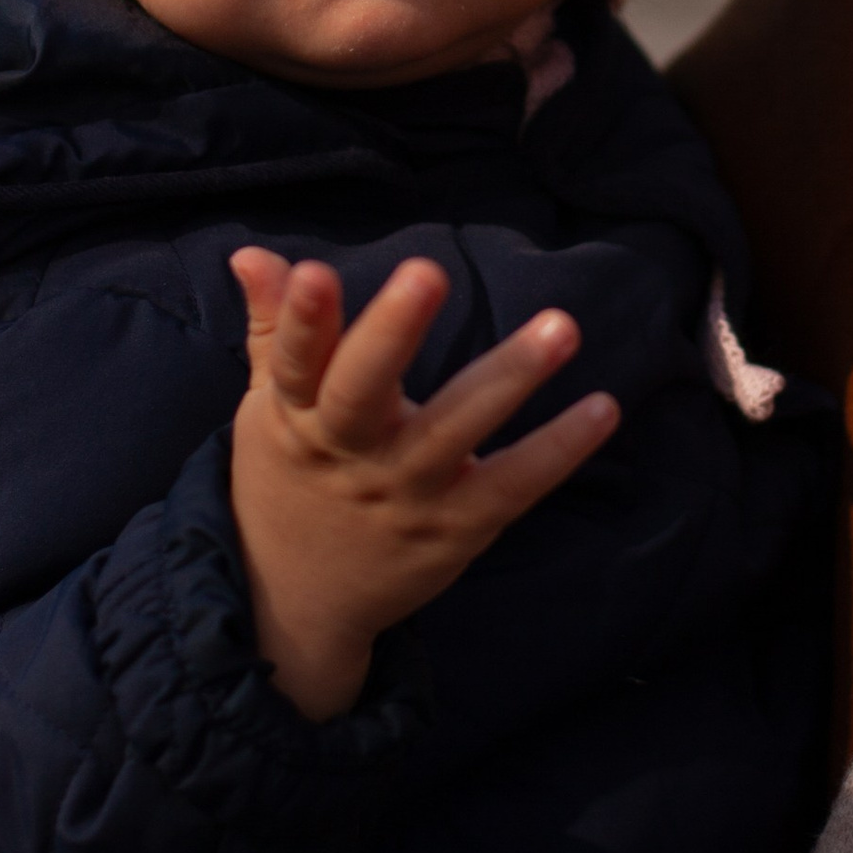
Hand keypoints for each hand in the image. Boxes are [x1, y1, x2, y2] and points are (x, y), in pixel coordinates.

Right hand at [230, 249, 619, 717]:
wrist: (295, 599)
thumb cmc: (290, 479)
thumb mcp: (271, 409)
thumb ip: (276, 329)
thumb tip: (251, 253)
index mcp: (296, 415)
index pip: (295, 361)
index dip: (302, 320)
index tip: (313, 272)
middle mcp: (348, 452)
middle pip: (362, 390)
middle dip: (391, 333)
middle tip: (427, 273)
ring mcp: (405, 492)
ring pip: (453, 430)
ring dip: (508, 376)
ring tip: (561, 326)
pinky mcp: (455, 528)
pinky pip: (512, 485)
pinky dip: (559, 450)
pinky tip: (602, 408)